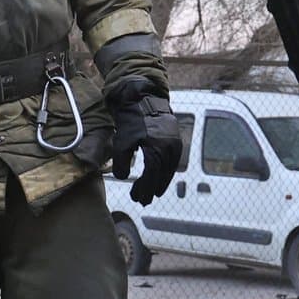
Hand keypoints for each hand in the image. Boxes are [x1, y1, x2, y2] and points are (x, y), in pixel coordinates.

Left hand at [109, 79, 179, 204]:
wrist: (143, 98)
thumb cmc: (131, 120)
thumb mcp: (122, 141)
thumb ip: (121, 162)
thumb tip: (123, 178)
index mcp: (157, 149)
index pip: (152, 176)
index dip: (145, 188)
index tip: (138, 198)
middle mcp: (170, 148)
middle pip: (162, 175)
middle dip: (152, 188)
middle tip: (143, 200)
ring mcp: (175, 143)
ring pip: (169, 169)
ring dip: (160, 182)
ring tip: (152, 191)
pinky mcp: (176, 139)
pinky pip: (173, 160)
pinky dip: (165, 171)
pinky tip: (159, 175)